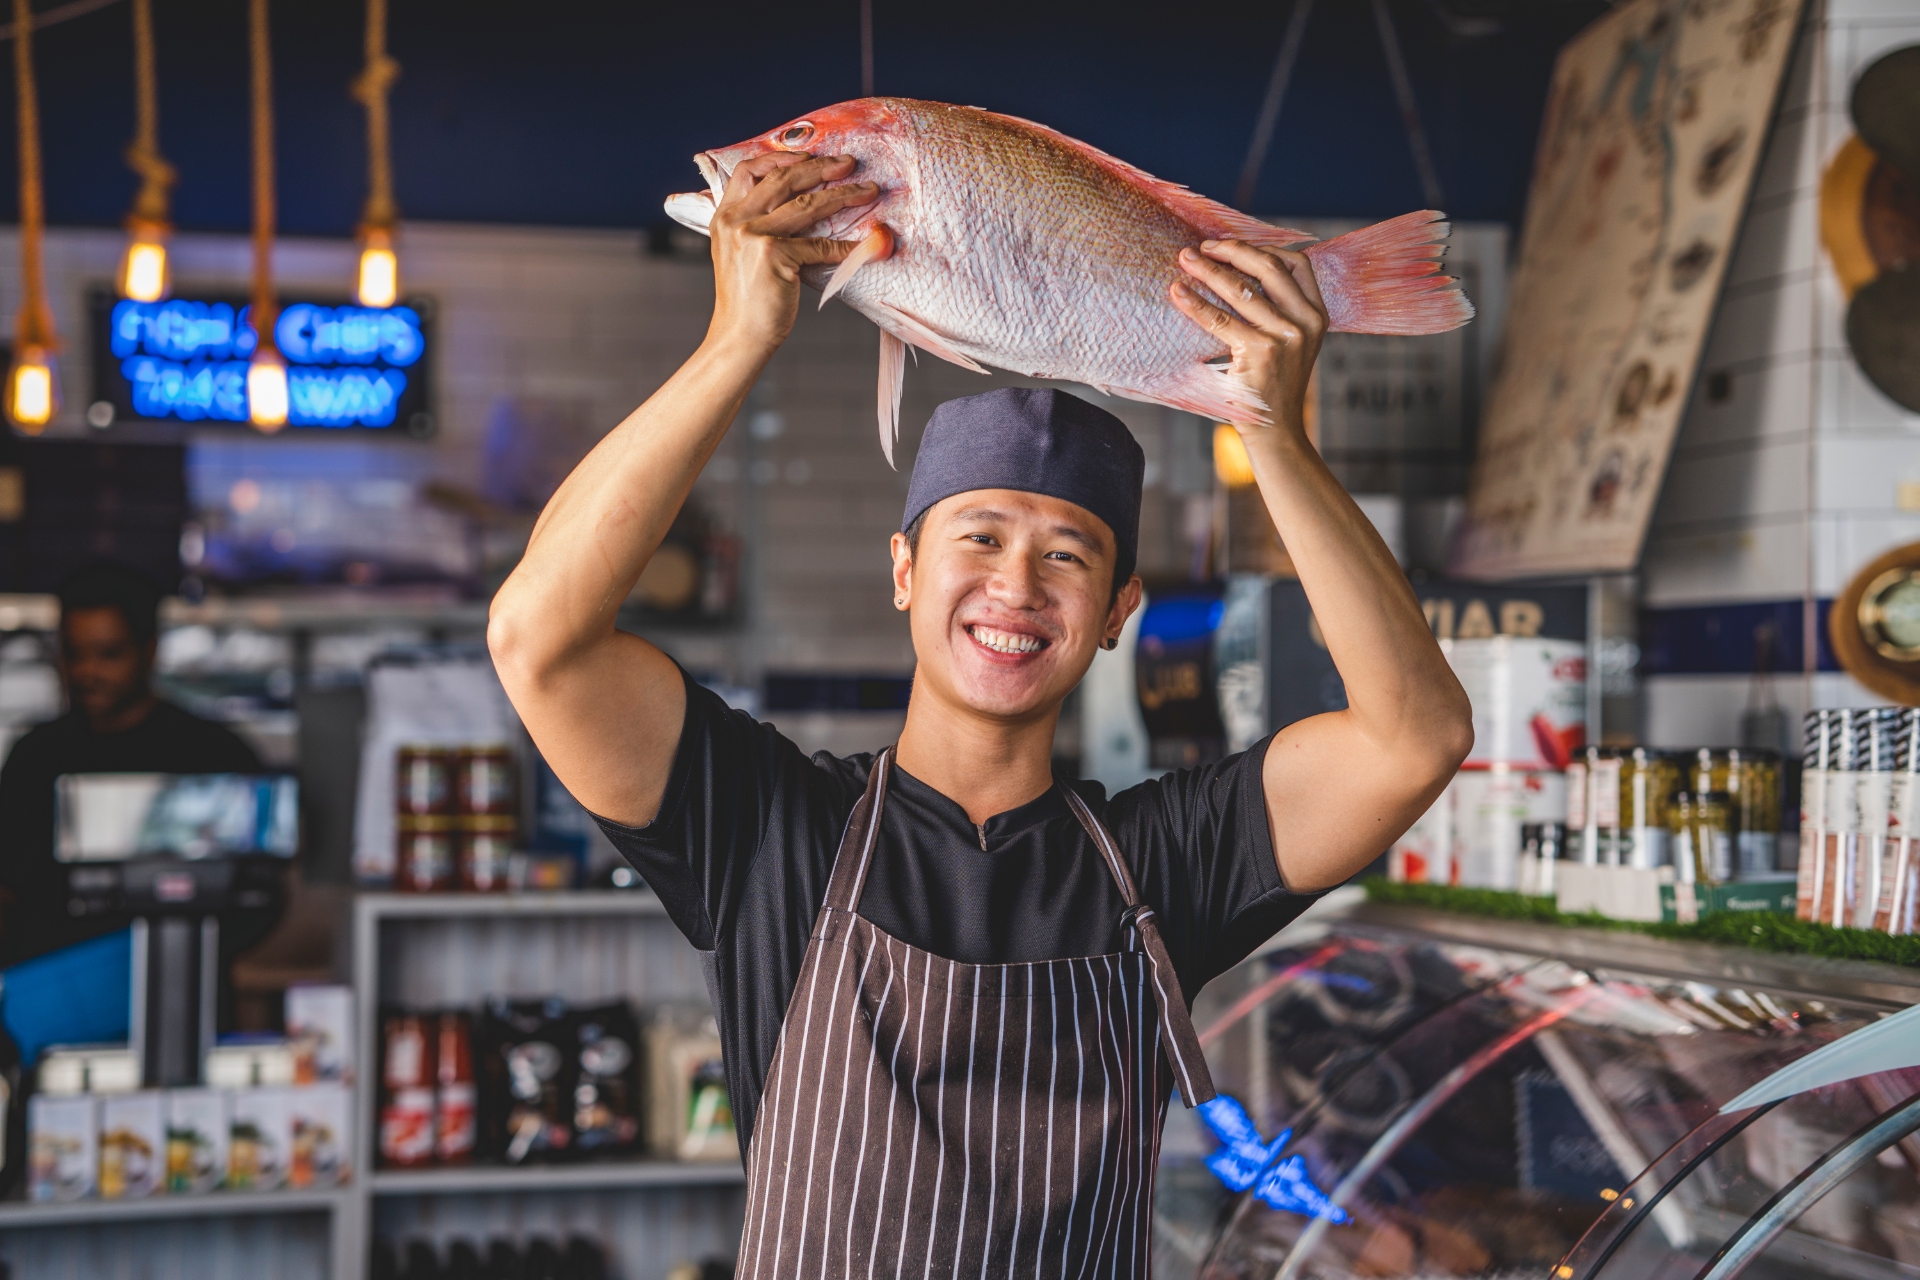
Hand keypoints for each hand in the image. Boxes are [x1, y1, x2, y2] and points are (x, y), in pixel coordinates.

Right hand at [706, 152, 878, 351]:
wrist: (739, 336)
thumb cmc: (747, 299)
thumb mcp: (740, 254)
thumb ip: (757, 226)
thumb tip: (800, 205)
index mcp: (724, 216)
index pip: (747, 170)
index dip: (780, 157)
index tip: (809, 156)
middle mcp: (735, 221)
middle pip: (783, 179)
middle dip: (821, 168)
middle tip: (849, 164)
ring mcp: (752, 236)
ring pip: (806, 205)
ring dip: (843, 195)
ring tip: (867, 191)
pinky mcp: (773, 256)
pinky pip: (819, 245)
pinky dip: (844, 245)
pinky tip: (862, 244)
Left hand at [1169, 241, 1327, 434]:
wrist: (1276, 429)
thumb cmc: (1274, 384)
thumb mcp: (1292, 343)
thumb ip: (1280, 310)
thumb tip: (1239, 269)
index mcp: (1317, 314)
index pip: (1298, 263)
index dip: (1263, 248)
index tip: (1232, 246)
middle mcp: (1305, 322)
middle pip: (1268, 267)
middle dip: (1232, 250)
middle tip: (1201, 248)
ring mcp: (1284, 337)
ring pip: (1241, 289)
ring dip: (1208, 270)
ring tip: (1184, 260)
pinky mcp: (1259, 353)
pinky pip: (1220, 319)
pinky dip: (1195, 303)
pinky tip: (1178, 293)